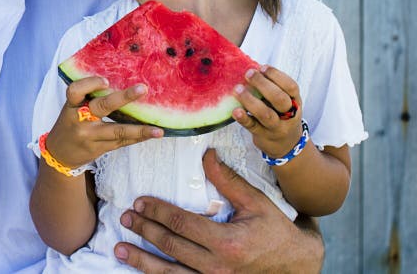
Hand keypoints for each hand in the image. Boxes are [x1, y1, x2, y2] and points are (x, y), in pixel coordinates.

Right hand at [44, 77, 163, 168]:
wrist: (60, 154)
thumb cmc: (70, 122)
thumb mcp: (72, 107)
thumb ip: (88, 96)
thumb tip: (119, 78)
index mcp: (71, 106)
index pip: (75, 91)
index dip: (90, 84)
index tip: (107, 80)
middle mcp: (80, 121)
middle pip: (101, 107)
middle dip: (123, 98)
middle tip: (142, 89)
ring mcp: (91, 137)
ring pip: (117, 131)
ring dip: (139, 129)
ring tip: (158, 129)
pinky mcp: (101, 148)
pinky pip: (122, 142)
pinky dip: (139, 137)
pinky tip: (153, 134)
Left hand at [115, 149, 323, 272]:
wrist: (297, 267)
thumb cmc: (276, 231)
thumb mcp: (255, 203)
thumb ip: (228, 180)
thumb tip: (206, 154)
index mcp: (226, 242)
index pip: (182, 223)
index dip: (158, 211)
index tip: (140, 202)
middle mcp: (217, 267)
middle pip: (171, 247)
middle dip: (144, 231)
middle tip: (124, 218)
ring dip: (141, 261)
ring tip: (120, 249)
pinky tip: (142, 272)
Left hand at [232, 66, 303, 157]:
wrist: (286, 144)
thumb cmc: (281, 114)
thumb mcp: (285, 101)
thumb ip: (272, 87)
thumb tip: (252, 68)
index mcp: (295, 101)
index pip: (291, 87)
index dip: (277, 76)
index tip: (262, 67)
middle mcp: (289, 115)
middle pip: (280, 99)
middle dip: (263, 84)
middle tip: (248, 74)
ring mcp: (276, 127)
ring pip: (266, 115)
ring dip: (250, 100)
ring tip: (237, 89)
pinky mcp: (263, 136)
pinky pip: (253, 127)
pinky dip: (243, 118)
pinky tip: (235, 111)